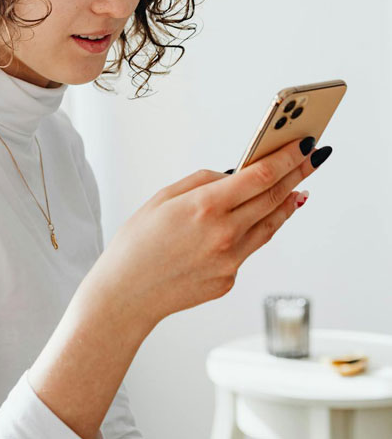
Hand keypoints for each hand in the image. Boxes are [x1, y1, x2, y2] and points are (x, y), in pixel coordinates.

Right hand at [83, 136, 331, 335]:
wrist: (126, 294)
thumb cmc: (136, 244)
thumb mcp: (162, 199)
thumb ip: (200, 182)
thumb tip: (231, 175)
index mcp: (204, 206)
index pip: (260, 176)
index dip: (287, 157)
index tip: (302, 145)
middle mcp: (224, 233)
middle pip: (274, 197)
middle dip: (297, 174)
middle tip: (312, 159)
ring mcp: (231, 261)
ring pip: (271, 224)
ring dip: (287, 203)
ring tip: (298, 188)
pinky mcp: (230, 279)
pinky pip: (249, 248)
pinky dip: (257, 230)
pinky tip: (257, 220)